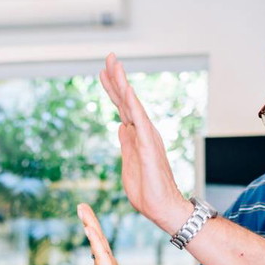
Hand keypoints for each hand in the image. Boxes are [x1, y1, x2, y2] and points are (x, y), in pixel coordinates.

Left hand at [99, 53, 192, 234]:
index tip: (103, 72)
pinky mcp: (148, 146)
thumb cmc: (147, 190)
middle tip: (108, 56)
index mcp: (136, 136)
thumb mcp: (128, 163)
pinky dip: (133, 104)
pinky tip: (126, 89)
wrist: (161, 208)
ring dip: (123, 84)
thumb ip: (125, 143)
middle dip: (116, 78)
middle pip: (127, 100)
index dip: (113, 90)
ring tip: (114, 65)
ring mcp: (146, 137)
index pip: (122, 108)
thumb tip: (120, 127)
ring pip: (133, 105)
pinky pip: (140, 121)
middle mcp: (143, 132)